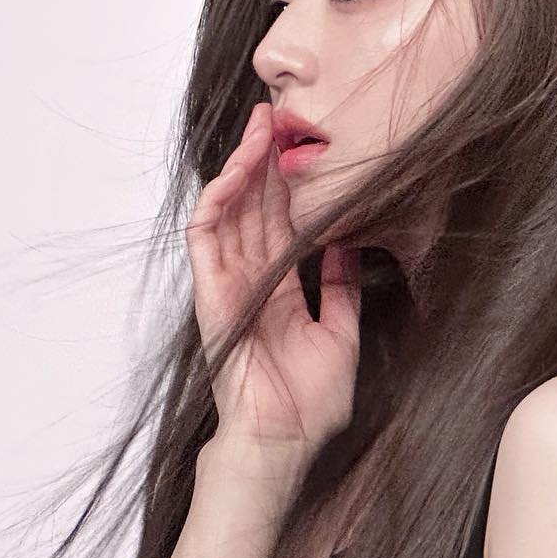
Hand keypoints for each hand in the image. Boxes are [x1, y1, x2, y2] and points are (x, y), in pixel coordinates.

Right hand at [188, 101, 361, 466]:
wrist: (283, 443)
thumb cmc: (309, 404)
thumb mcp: (341, 334)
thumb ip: (342, 289)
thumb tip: (350, 244)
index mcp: (280, 291)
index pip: (280, 223)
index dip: (288, 184)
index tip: (304, 146)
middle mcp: (250, 282)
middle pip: (254, 207)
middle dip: (265, 159)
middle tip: (279, 113)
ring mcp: (226, 285)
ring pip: (229, 211)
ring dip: (242, 166)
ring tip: (259, 126)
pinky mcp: (210, 294)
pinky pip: (206, 237)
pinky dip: (219, 199)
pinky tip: (238, 170)